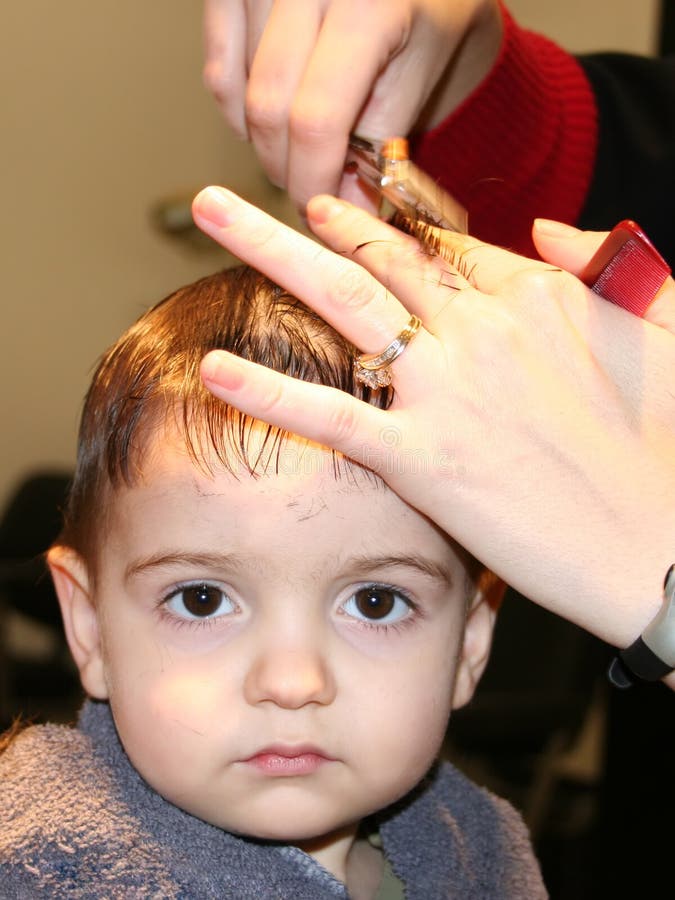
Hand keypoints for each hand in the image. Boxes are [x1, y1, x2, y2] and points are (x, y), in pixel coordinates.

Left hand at [192, 186, 674, 686]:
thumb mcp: (662, 329)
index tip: (340, 214)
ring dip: (270, 250)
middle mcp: (485, 329)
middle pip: (381, 254)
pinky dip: (270, 391)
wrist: (666, 544)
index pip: (443, 247)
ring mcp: (450, 390)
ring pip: (344, 301)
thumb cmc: (672, 447)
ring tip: (212, 216)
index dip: (386, 226)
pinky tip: (214, 368)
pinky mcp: (426, 458)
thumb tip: (545, 227)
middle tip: (254, 197)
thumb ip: (605, 266)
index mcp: (539, 297)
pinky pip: (333, 414)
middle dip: (311, 216)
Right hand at [203, 0, 501, 211]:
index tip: (320, 211)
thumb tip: (347, 216)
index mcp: (367, 4)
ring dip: (265, 143)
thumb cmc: (426, 13)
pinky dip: (237, 110)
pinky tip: (270, 120)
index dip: (312, 180)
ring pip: (238, 95)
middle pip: (268, 110)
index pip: (316, 120)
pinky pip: (217, 70)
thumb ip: (380, 146)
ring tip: (301, 149)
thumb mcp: (418, 77)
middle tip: (310, 190)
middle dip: (286, 168)